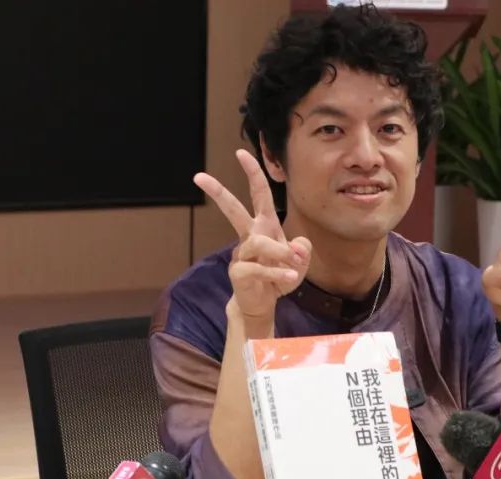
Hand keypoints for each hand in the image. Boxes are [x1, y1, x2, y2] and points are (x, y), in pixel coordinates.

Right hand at [193, 150, 311, 321]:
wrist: (262, 304)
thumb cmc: (279, 278)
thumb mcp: (299, 262)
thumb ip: (302, 250)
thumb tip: (297, 245)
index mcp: (264, 226)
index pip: (258, 194)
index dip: (252, 173)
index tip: (240, 153)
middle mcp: (250, 236)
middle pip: (233, 209)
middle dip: (218, 192)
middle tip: (198, 177)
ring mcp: (241, 254)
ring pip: (259, 243)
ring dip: (280, 253)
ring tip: (293, 266)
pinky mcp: (239, 273)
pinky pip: (258, 269)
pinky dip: (277, 273)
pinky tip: (289, 278)